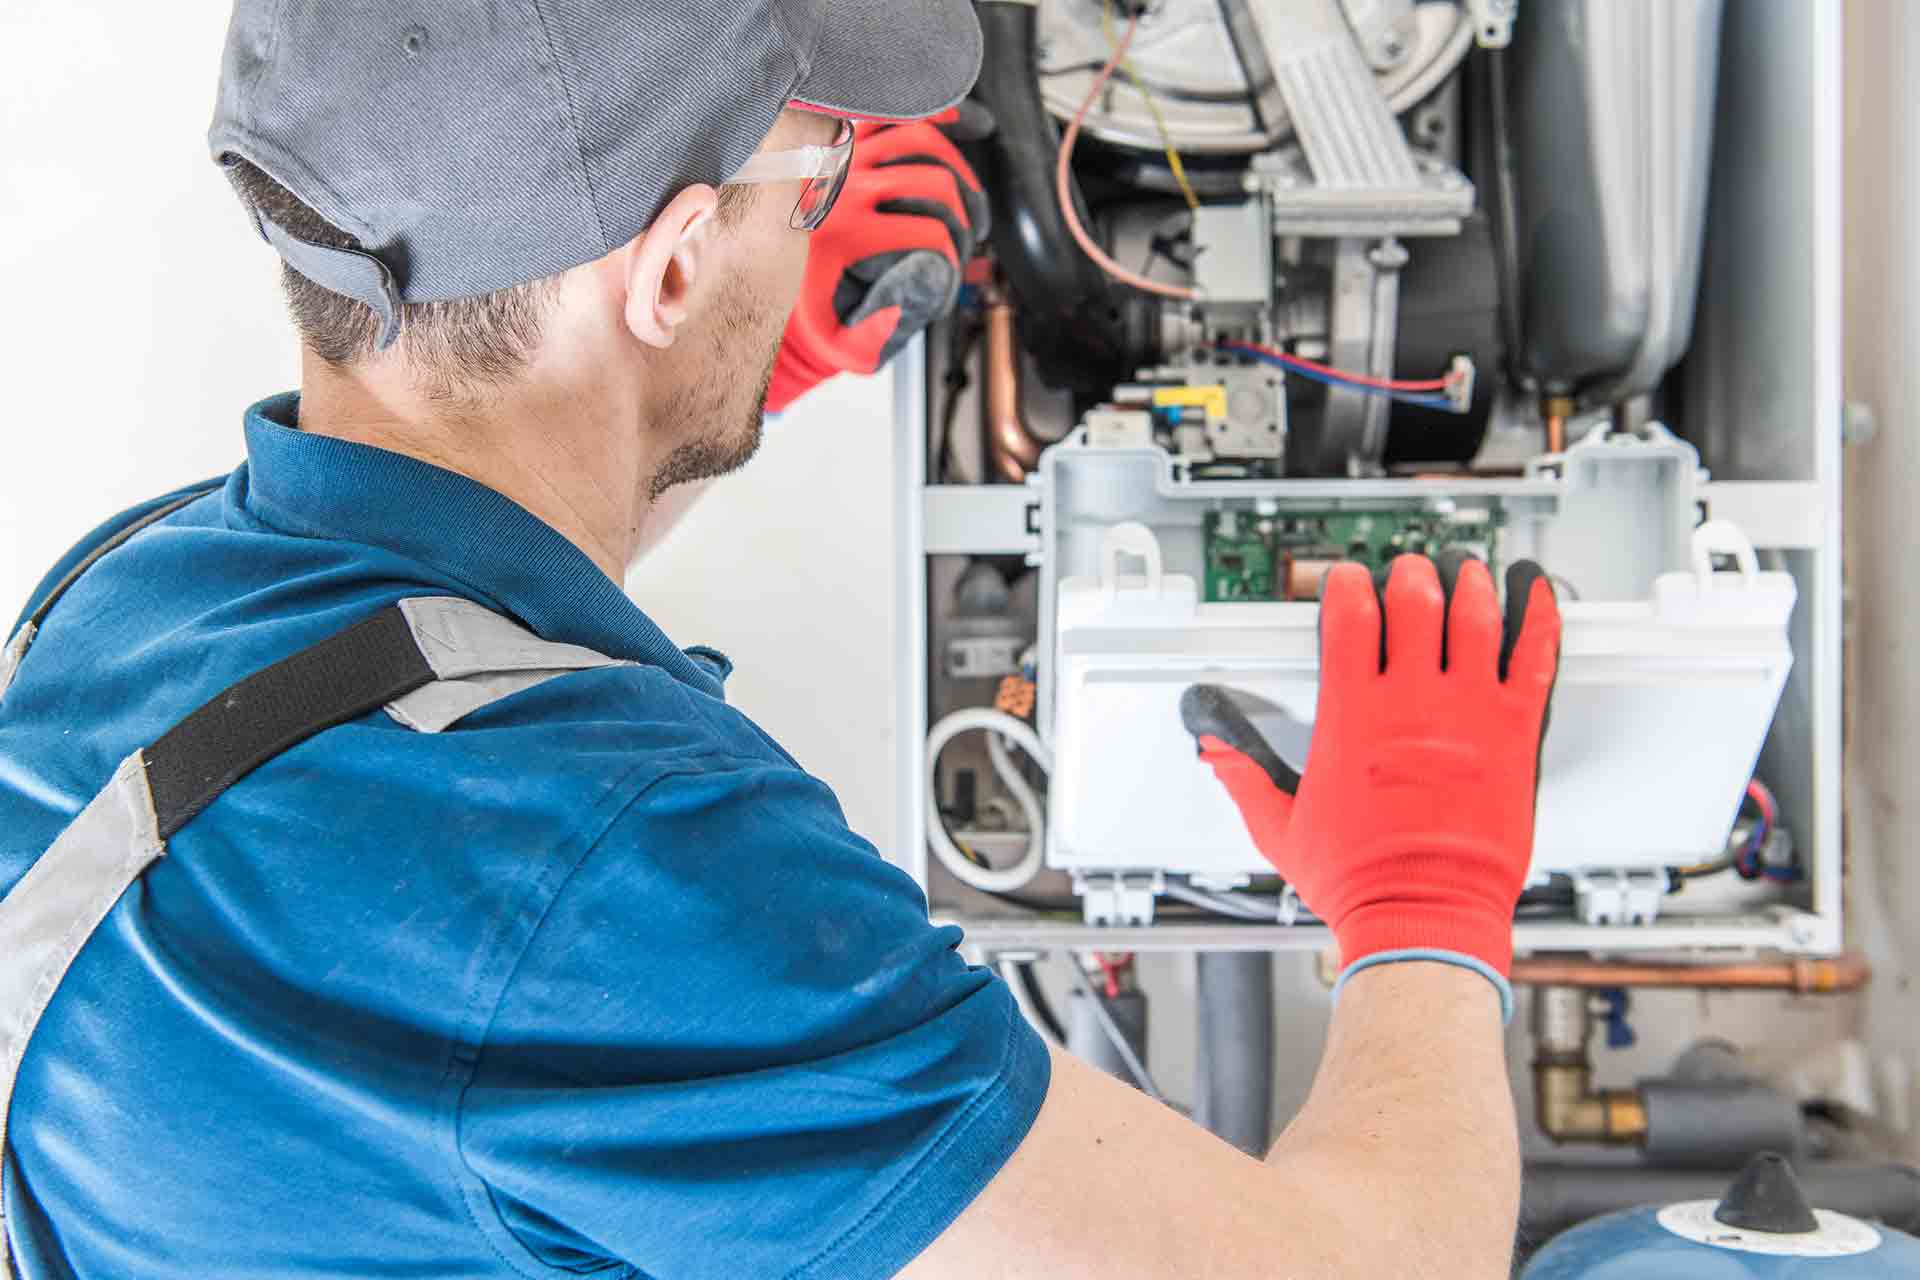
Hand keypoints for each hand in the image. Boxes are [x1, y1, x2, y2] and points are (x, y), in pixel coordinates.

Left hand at [764, 110, 989, 414]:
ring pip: (920, 138)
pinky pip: (890, 112)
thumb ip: (871, 339)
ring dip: (956, 168)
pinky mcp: (842, 139)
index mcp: (845, 233)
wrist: (761, 271)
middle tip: (966, 238)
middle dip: (962, 215)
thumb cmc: (807, 305)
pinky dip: (926, 113)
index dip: (954, 255)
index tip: (952, 269)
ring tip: (966, 199)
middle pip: (933, 182)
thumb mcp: (835, 338)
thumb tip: (905, 309)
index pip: (928, 232)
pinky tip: (955, 123)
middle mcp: (843, 187)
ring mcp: (843, 156)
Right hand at [1179, 552, 1559, 997]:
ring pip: (1475, 618)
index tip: (1347, 580)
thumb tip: (1215, 750)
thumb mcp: (1280, 828)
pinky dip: (1538, 619)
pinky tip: (1537, 594)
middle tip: (1409, 572)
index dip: (1346, 585)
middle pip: (1415, 601)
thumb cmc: (1360, 881)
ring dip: (1468, 584)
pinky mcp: (1515, 734)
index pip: (1349, 617)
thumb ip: (1244, 778)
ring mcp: (1469, 714)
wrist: (1424, 917)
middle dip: (1409, 575)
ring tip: (1464, 571)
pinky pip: (1535, 659)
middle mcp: (1412, 704)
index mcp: (1353, 717)